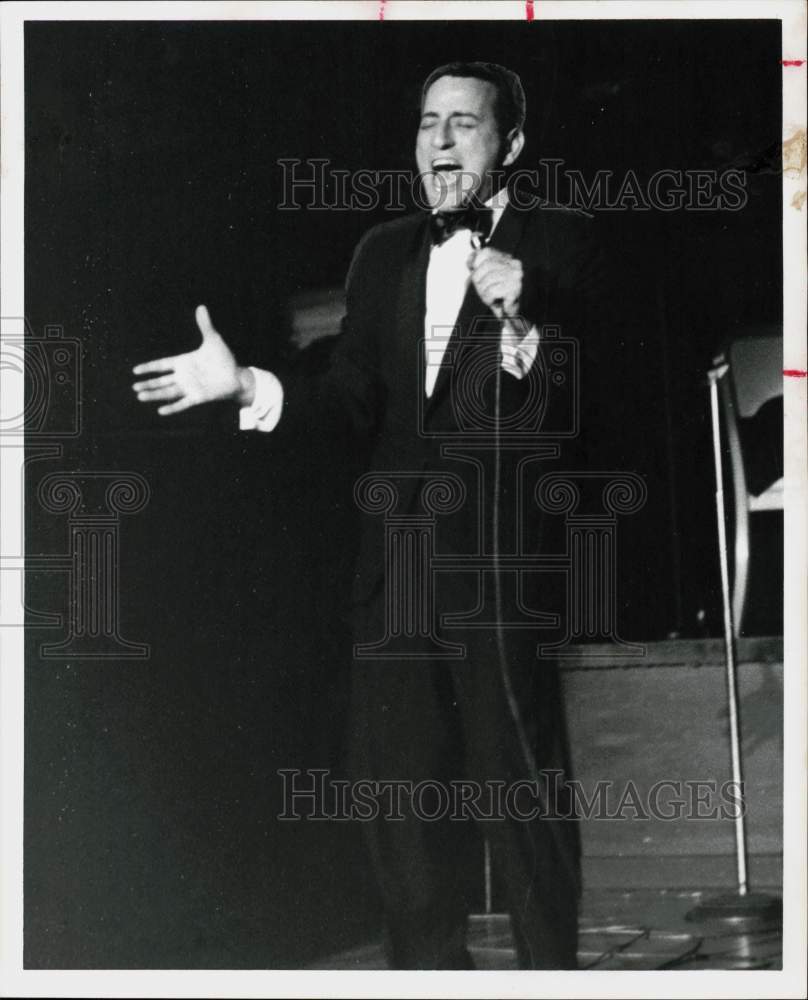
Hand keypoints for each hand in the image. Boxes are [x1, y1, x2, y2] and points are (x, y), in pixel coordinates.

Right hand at [132, 305, 253, 414]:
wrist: (237, 376)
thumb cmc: (224, 359)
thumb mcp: (213, 340)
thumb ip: (205, 325)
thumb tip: (201, 306)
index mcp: (183, 362)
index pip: (162, 365)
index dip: (149, 367)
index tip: (135, 371)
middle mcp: (183, 376)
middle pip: (161, 381)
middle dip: (148, 384)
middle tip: (134, 387)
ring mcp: (190, 387)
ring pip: (168, 392)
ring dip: (154, 395)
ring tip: (140, 396)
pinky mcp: (198, 397)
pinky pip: (183, 403)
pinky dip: (172, 407)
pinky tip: (161, 411)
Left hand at [468, 247, 522, 319]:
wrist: (511, 315)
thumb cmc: (499, 297)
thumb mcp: (486, 278)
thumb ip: (479, 266)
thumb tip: (470, 260)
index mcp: (508, 259)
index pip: (486, 252)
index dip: (476, 263)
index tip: (475, 273)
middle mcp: (514, 265)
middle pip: (485, 266)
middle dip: (479, 281)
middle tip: (484, 291)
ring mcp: (516, 276)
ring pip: (487, 280)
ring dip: (484, 292)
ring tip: (492, 297)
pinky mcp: (514, 288)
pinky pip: (491, 291)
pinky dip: (489, 299)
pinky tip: (496, 302)